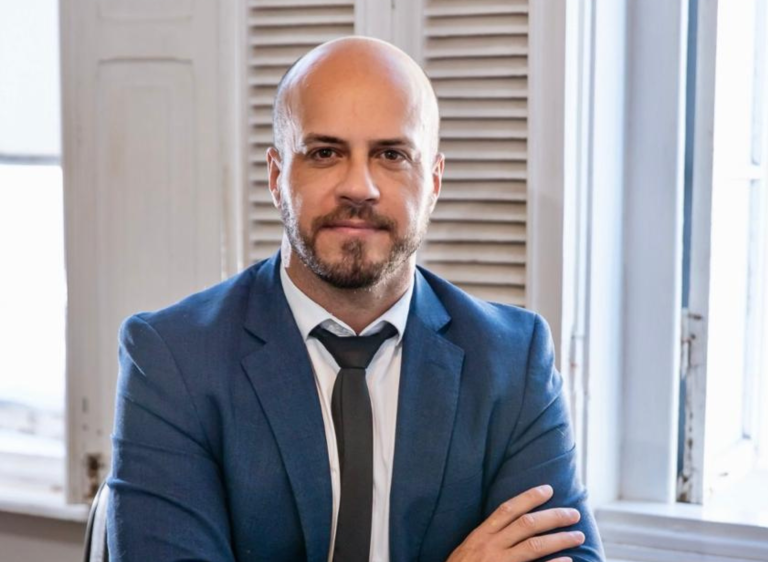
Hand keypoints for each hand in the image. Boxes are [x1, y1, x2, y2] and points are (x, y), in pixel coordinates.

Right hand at [446, 484, 584, 561]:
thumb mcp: (468, 547)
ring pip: (534, 546)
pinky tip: (568, 560)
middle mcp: (491, 545)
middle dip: (553, 516)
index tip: (548, 489)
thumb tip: (512, 524)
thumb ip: (488, 536)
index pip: (508, 509)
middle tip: (574, 513)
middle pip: (527, 525)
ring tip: (578, 535)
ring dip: (559, 539)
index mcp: (481, 534)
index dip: (529, 497)